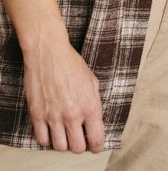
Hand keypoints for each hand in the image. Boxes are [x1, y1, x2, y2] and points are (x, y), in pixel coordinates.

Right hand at [22, 22, 103, 152]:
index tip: (94, 146)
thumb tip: (95, 121)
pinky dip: (48, 138)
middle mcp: (73, 114)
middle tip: (78, 138)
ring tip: (64, 133)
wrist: (49, 53)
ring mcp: (53, 116)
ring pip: (60, 147)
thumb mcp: (92, 82)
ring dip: (63, 143)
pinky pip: (42, 140)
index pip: (96, 139)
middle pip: (77, 148)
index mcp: (90, 106)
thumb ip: (94, 103)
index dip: (97, 146)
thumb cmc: (71, 64)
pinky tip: (51, 129)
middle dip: (80, 145)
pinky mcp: (37, 115)